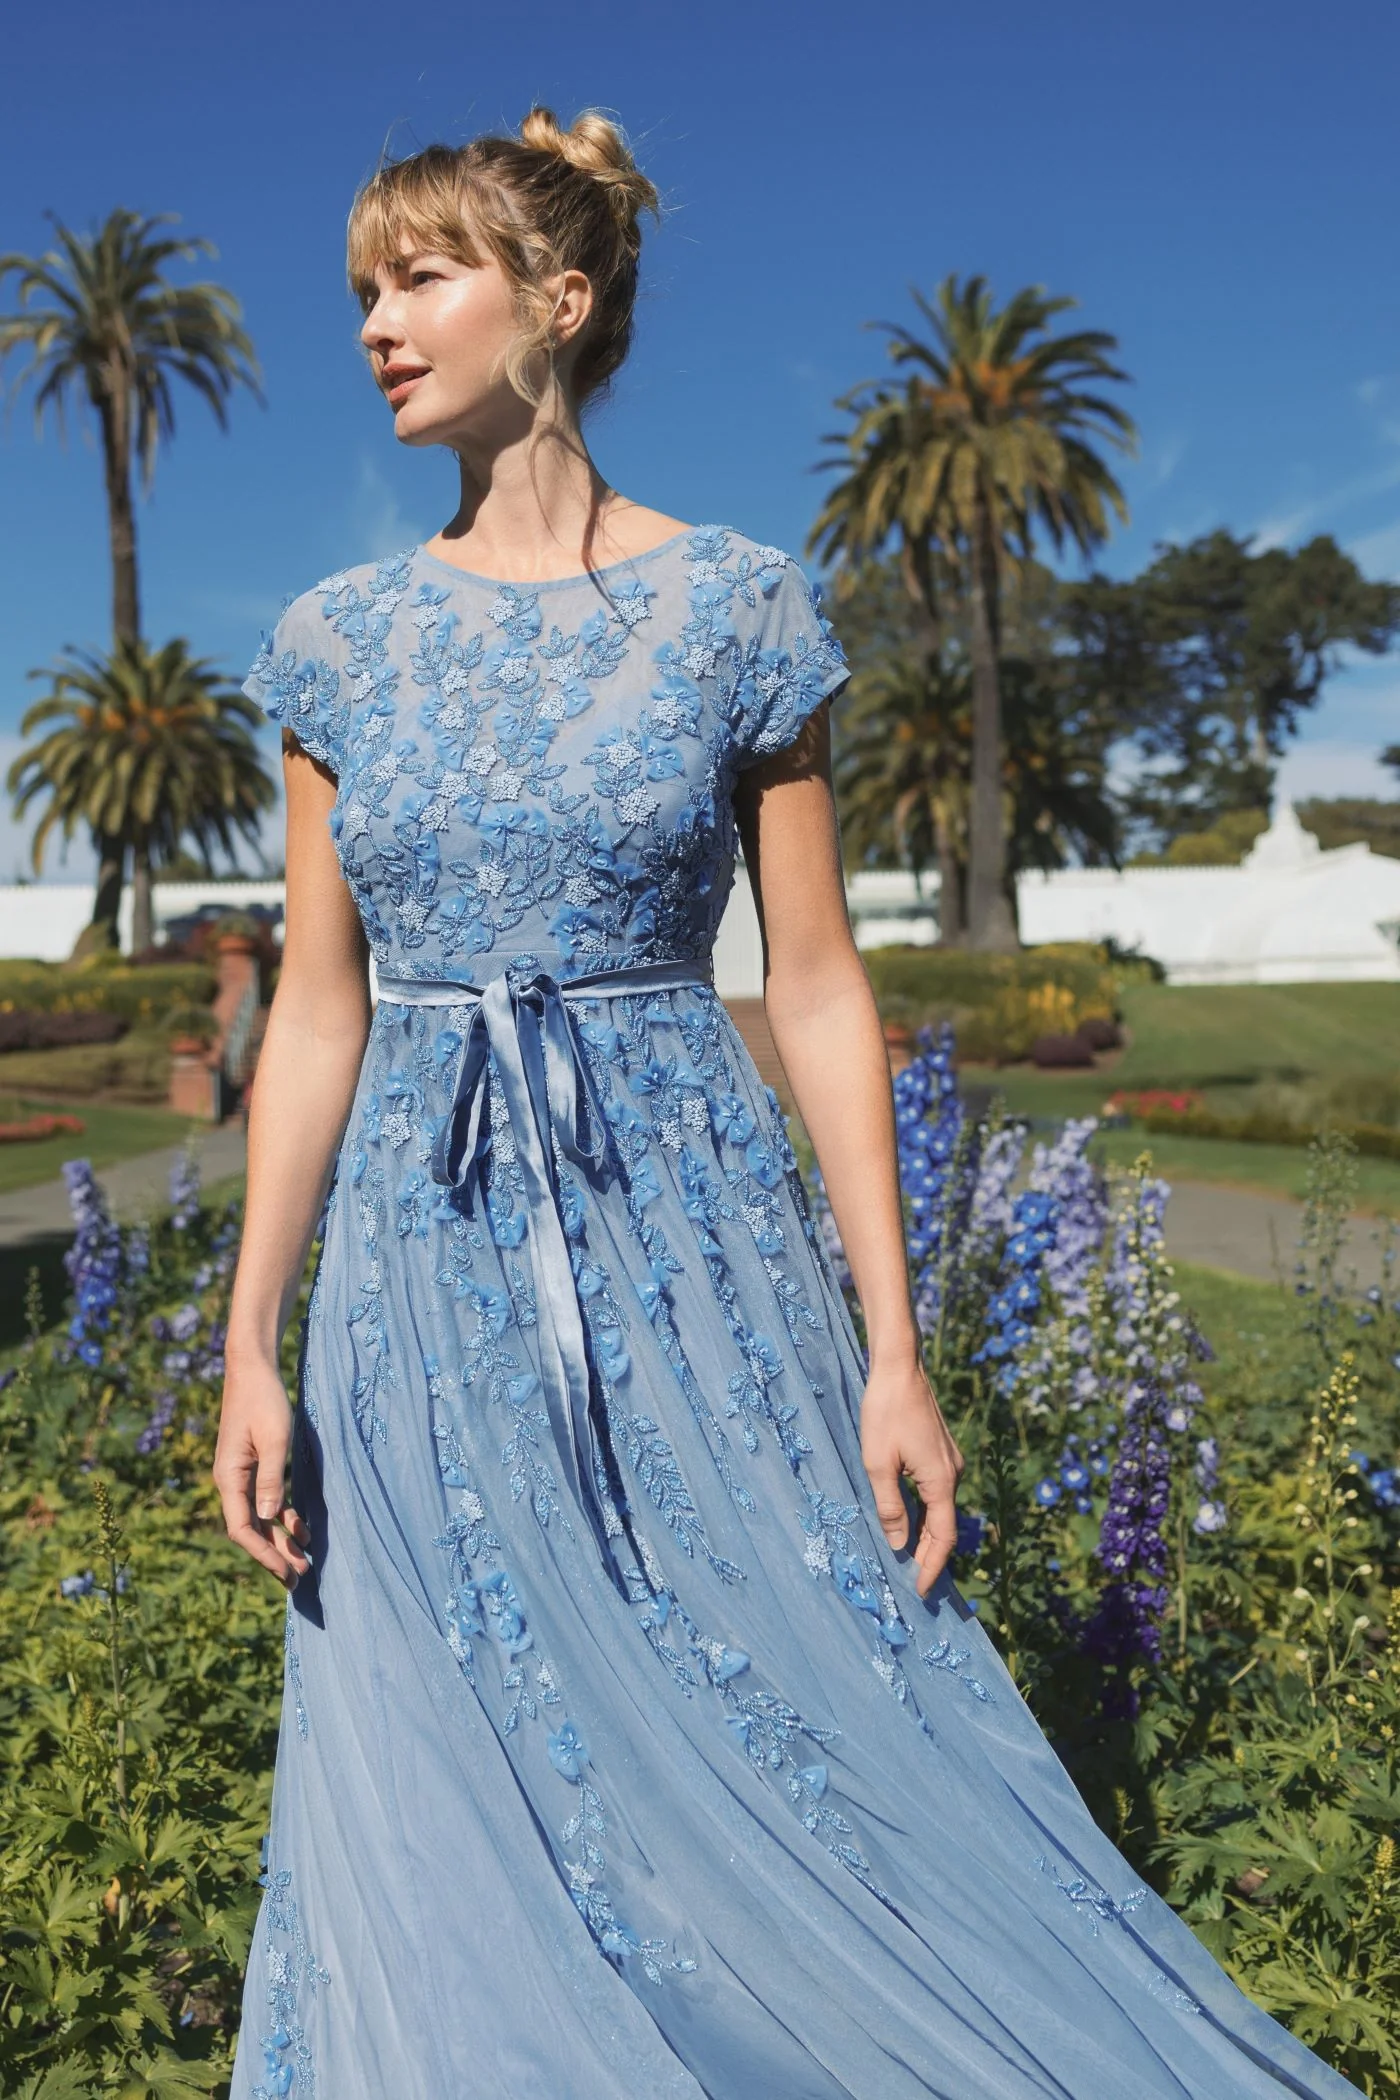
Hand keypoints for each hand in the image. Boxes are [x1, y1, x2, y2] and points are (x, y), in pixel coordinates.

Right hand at [213, 1355, 311, 1588]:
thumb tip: (268, 1518)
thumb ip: (272, 1478)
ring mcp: (241, 1475)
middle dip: (273, 1556)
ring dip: (280, 1540)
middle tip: (300, 1580)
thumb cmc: (264, 1400)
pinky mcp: (254, 1466)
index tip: (286, 1573)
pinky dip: (283, 1517)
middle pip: (250, 1530)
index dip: (263, 1555)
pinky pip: (266, 1501)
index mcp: (229, 1477)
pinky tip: (303, 1530)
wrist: (252, 1368)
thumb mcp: (275, 1438)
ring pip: (259, 1519)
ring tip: (305, 1562)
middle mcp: (231, 1481)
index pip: (242, 1529)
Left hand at [860, 1359, 963, 1598]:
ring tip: (912, 1560)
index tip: (922, 1590)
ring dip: (929, 1536)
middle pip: (945, 1526)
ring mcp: (950, 1462)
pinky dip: (928, 1515)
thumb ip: (890, 1507)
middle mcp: (953, 1474)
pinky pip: (937, 1494)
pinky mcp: (942, 1453)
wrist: (899, 1369)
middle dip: (931, 1556)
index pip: (942, 1537)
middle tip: (916, 1584)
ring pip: (942, 1510)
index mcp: (941, 1481)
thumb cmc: (885, 1414)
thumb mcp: (878, 1464)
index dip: (932, 1566)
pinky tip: (913, 1522)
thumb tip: (899, 1544)